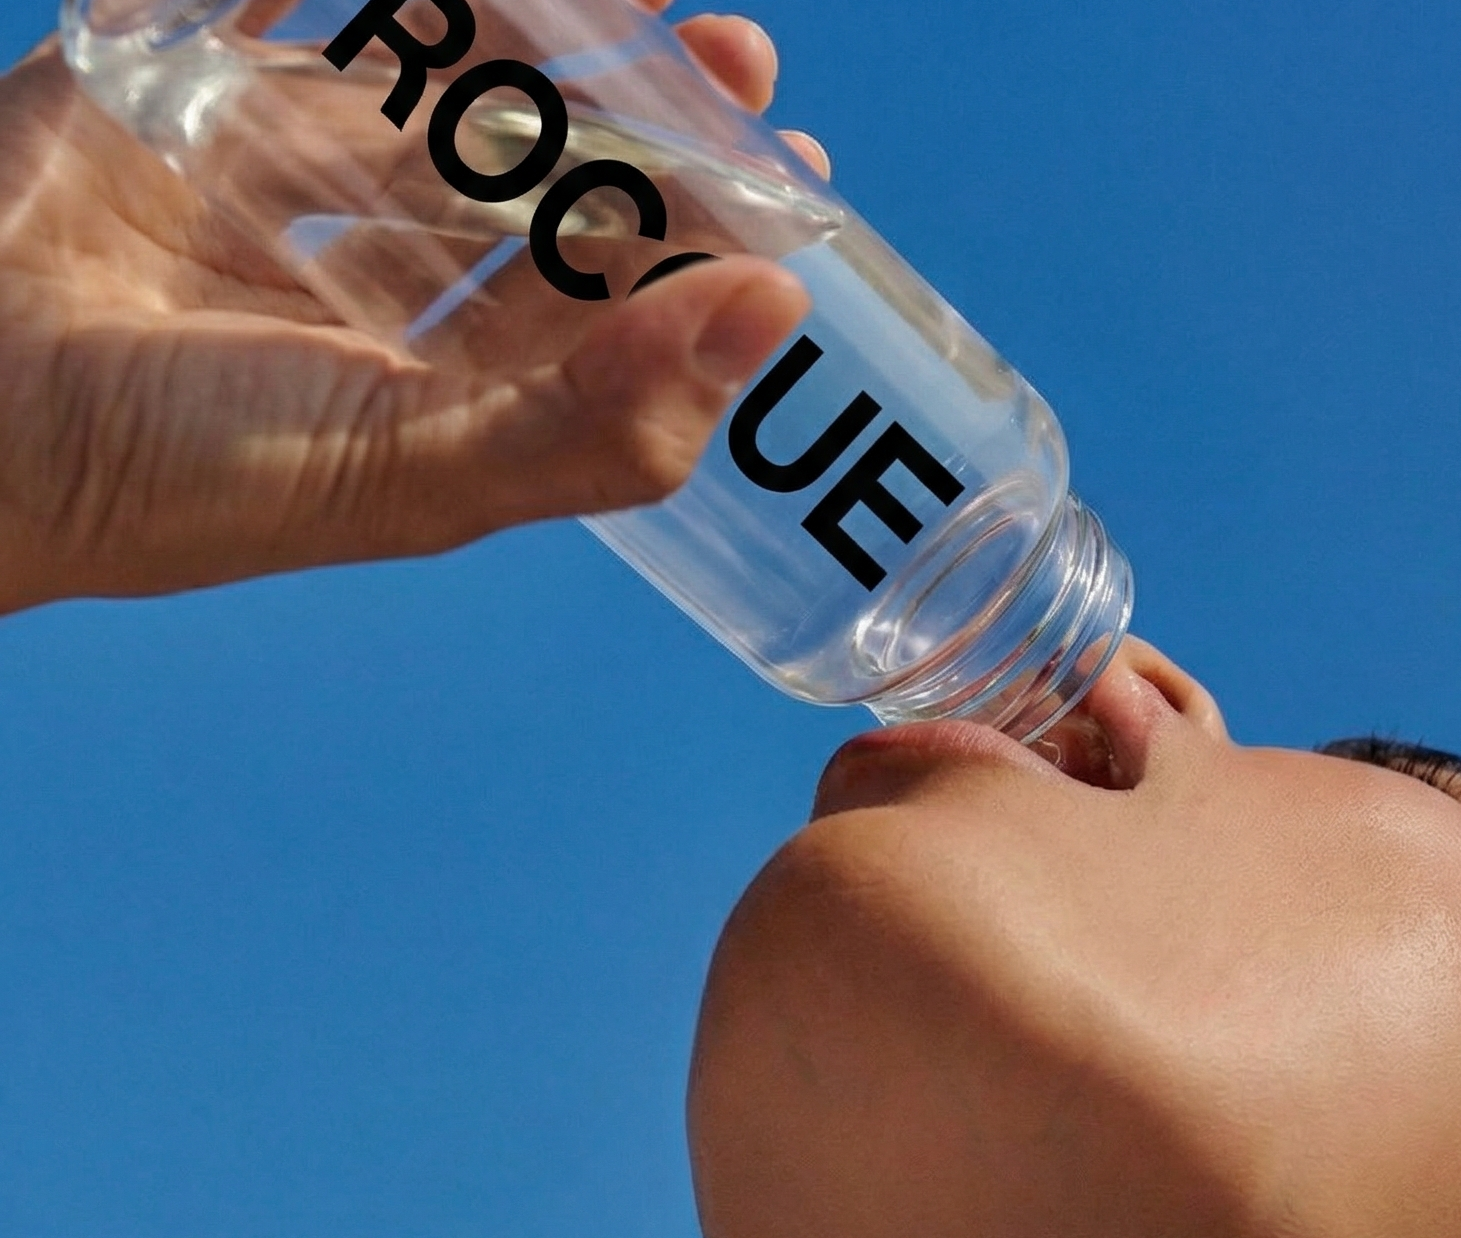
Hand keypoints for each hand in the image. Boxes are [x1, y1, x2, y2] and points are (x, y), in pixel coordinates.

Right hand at [0, 5, 829, 614]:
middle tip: (732, 64)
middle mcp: (367, 283)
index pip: (600, 302)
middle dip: (635, 125)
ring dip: (528, 34)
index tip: (788, 182)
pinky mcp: (170, 92)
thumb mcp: (415, 474)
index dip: (697, 243)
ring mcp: (268, 182)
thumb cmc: (182, 471)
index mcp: (438, 381)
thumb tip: (773, 311)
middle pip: (535, 188)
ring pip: (426, 86)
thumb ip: (597, 418)